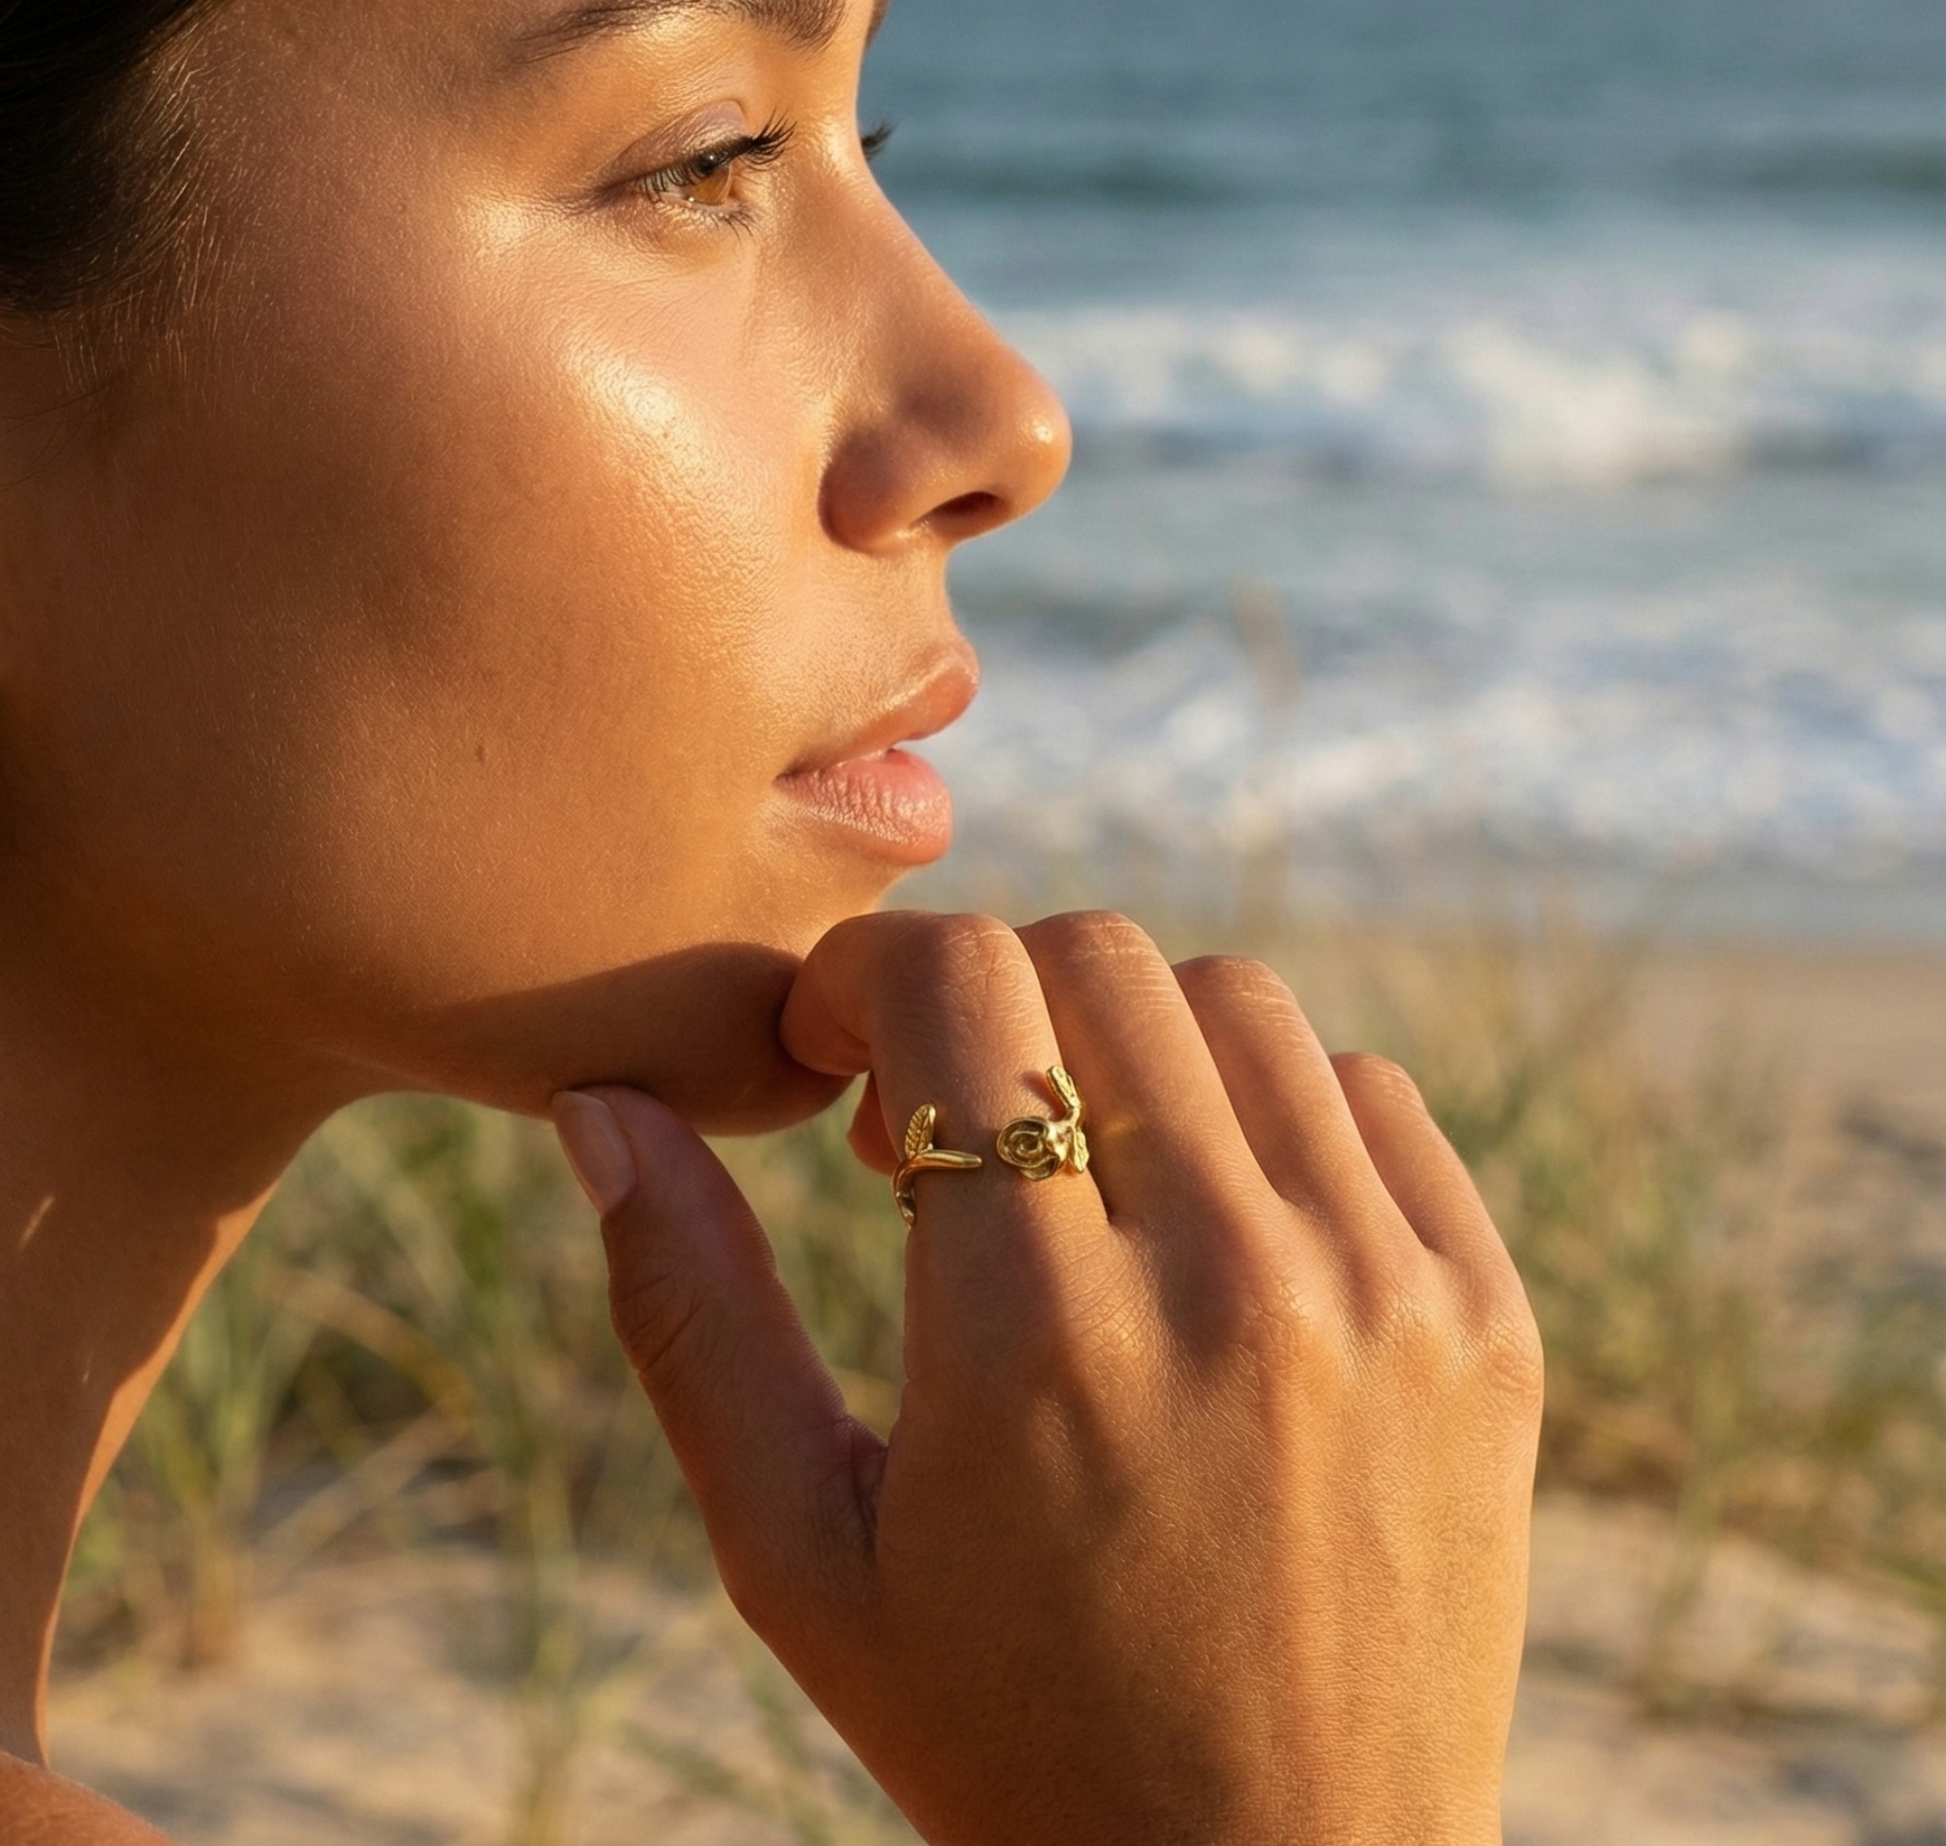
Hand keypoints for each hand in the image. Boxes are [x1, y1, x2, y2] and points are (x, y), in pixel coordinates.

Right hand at [553, 912, 1541, 1845]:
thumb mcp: (802, 1555)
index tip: (839, 1061)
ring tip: (1077, 1171)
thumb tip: (605, 1108)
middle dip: (987, 996)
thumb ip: (691, 1315)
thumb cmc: (1005, 1734)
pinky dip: (1264, 1109)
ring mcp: (1388, 1291)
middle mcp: (1234, 1284)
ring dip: (1122, 1041)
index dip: (864, 977)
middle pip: (1098, 954)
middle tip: (941, 1125)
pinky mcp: (1487, 1316)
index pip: (957, 981)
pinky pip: (1367, 1092)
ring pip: (1237, 1002)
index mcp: (1037, 1339)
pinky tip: (1207, 1222)